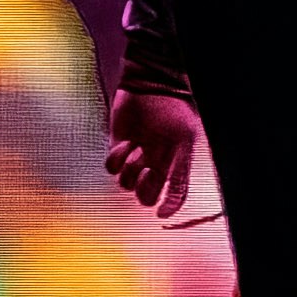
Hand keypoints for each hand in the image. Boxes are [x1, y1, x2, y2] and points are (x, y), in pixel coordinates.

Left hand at [104, 88, 203, 209]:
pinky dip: (116, 159)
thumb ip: (180, 172)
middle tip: (146, 173)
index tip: (161, 214)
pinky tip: (126, 144)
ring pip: (126, 183)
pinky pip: (111, 167)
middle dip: (145, 191)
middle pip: (146, 194)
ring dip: (130, 171)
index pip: (175, 195)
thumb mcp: (185, 141)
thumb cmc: (173, 110)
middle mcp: (156, 163)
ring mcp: (136, 155)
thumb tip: (174, 202)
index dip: (169, 207)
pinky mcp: (117, 146)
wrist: (151, 83)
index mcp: (176, 163)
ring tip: (136, 150)